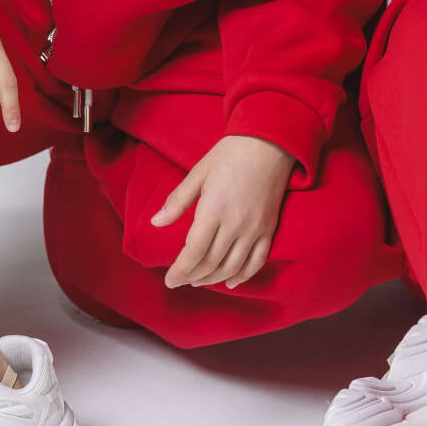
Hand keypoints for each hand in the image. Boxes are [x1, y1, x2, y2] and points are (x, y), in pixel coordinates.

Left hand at [153, 134, 295, 289]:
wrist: (270, 143)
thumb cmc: (230, 154)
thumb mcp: (198, 173)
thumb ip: (178, 201)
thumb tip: (156, 222)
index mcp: (213, 209)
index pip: (193, 251)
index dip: (180, 270)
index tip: (170, 280)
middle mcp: (234, 224)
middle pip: (211, 262)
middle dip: (193, 276)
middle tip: (181, 281)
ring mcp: (255, 228)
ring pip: (232, 266)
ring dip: (214, 278)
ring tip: (199, 281)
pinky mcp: (269, 228)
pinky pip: (257, 261)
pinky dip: (243, 276)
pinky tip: (231, 282)